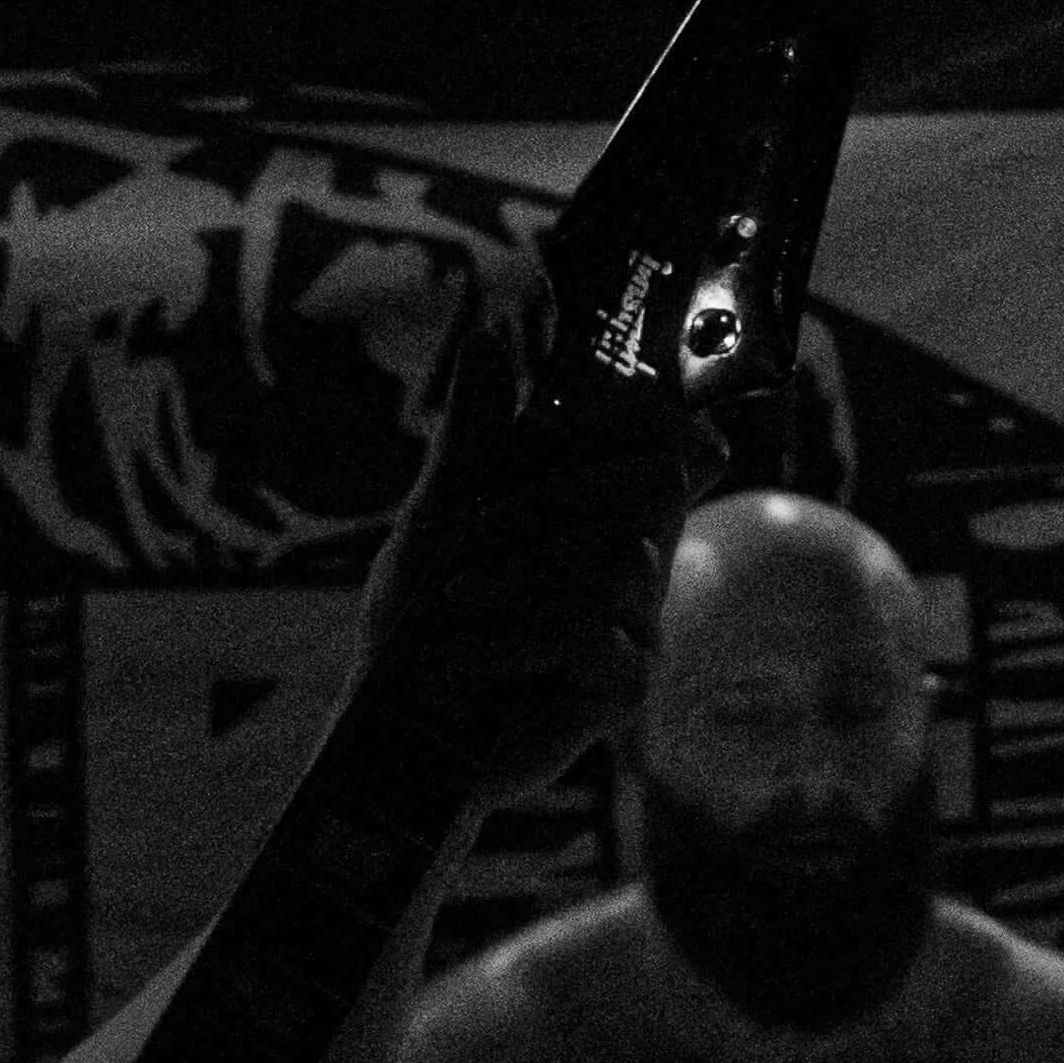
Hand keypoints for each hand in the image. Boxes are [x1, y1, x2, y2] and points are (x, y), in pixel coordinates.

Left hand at [358, 300, 702, 805]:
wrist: (390, 728)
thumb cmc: (416, 625)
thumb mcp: (437, 513)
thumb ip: (474, 434)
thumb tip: (487, 334)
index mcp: (597, 512)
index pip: (673, 440)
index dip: (645, 414)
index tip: (567, 421)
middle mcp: (633, 563)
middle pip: (653, 484)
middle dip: (543, 501)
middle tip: (472, 543)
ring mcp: (636, 625)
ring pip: (616, 556)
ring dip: (510, 577)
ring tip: (456, 608)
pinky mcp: (623, 686)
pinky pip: (584, 625)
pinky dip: (501, 636)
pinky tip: (461, 658)